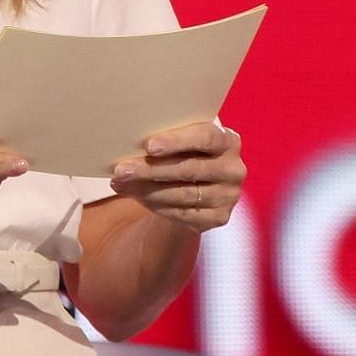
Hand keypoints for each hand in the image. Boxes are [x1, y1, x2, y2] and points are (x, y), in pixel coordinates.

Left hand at [109, 122, 243, 232]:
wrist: (197, 184)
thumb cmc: (186, 152)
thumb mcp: (184, 140)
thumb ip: (169, 137)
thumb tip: (129, 139)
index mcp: (229, 140)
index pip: (206, 137)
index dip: (178, 141)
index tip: (149, 145)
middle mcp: (234, 169)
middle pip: (190, 169)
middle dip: (151, 169)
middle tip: (122, 169)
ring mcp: (228, 196)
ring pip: (183, 194)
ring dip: (147, 189)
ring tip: (121, 183)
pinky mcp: (219, 217)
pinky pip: (182, 214)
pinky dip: (156, 205)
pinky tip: (137, 196)